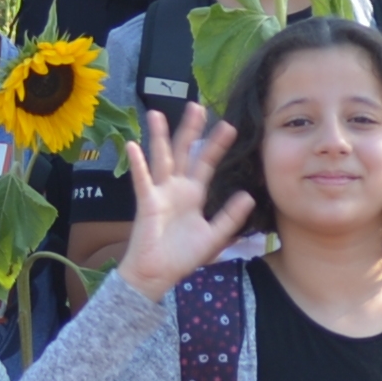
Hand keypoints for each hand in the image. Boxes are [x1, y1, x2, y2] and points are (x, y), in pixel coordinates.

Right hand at [111, 102, 256, 299]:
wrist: (159, 274)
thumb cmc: (183, 257)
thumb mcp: (215, 236)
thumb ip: (230, 216)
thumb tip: (248, 195)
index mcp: (193, 194)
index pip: (206, 163)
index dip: (217, 145)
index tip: (229, 125)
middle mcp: (176, 188)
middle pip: (184, 152)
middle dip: (190, 130)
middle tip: (197, 106)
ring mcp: (159, 193)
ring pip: (161, 158)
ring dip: (159, 137)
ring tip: (157, 114)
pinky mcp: (147, 202)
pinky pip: (142, 180)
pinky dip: (138, 164)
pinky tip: (133, 146)